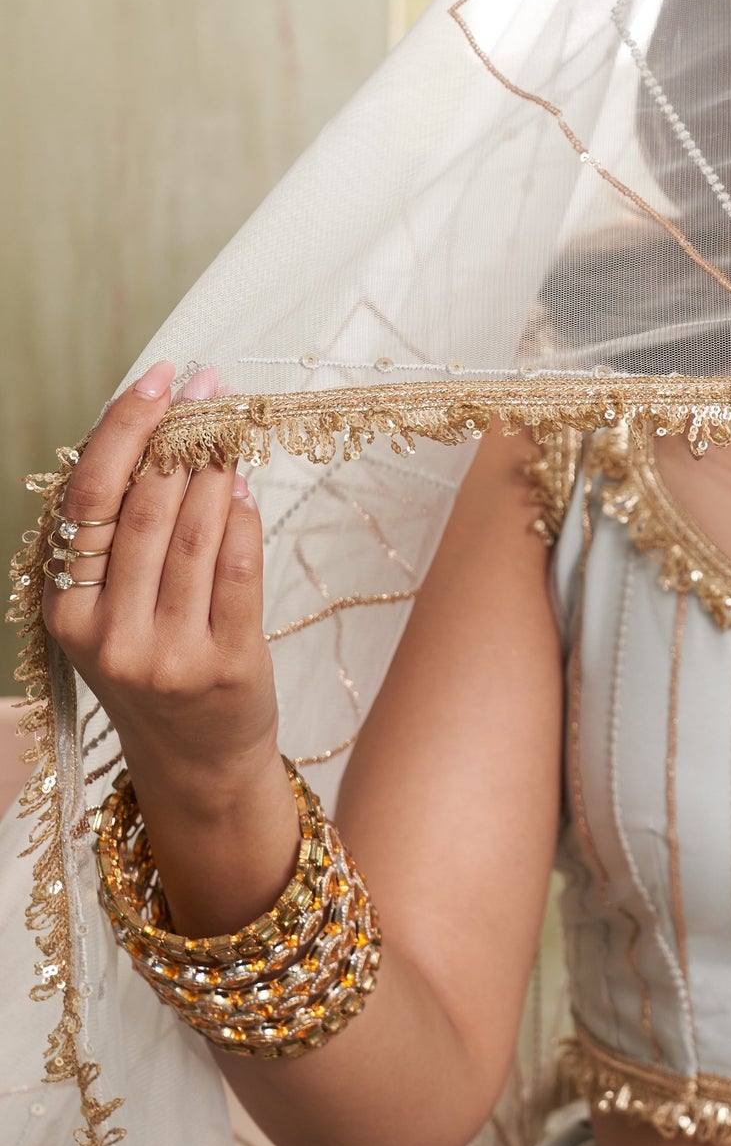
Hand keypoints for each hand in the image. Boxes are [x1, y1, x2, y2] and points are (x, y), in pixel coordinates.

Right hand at [41, 362, 295, 930]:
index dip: (125, 430)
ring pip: (193, 535)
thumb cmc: (156, 674)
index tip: (160, 378)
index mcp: (68, 612)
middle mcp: (110, 634)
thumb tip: (161, 441)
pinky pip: (238, 573)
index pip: (90, 500)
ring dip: (217, 471)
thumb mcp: (114, 617)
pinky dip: (244, 522)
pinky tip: (246, 488)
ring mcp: (169, 654)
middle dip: (180, 439)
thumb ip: (121, 544)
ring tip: (230, 430)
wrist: (195, 767)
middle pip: (144, 510)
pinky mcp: (227, 666)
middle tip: (209, 389)